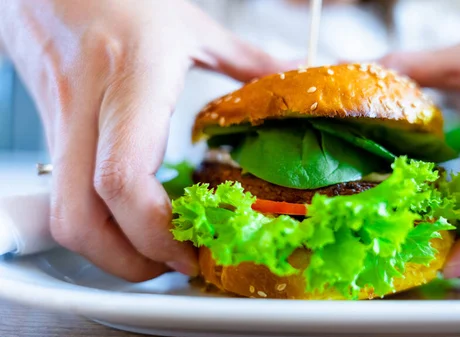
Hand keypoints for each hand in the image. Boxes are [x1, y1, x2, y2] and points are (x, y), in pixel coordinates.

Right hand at [0, 0, 287, 280]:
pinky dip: (100, 222)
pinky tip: (133, 216)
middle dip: (127, 262)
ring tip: (155, 249)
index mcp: (131, 80)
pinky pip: (67, 196)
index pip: (123, 179)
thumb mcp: (192, 27)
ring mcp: (62, 126)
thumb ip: (247, 61)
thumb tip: (292, 76)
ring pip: (63, 216)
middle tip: (173, 263)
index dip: (154, 233)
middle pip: (82, 219)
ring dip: (109, 250)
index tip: (190, 250)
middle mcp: (89, 110)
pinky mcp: (54, 135)